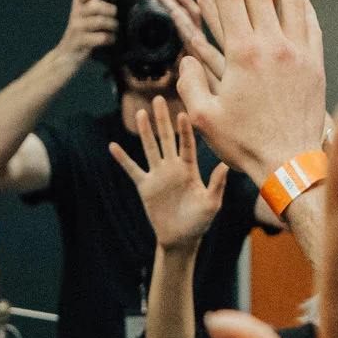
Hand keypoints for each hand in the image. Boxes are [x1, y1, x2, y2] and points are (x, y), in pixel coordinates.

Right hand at [58, 0, 119, 60]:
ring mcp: (76, 27)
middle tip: (116, 17)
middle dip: (111, 11)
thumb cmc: (84, 30)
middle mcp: (75, 13)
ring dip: (112, 25)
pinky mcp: (80, 41)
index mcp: (78, 2)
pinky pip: (100, 37)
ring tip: (115, 29)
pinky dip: (110, 38)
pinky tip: (112, 39)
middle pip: (96, 6)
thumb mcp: (89, 11)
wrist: (68, 54)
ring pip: (99, 21)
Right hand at [110, 98, 229, 251]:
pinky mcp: (145, 186)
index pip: (187, 144)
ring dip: (144, 131)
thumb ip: (216, 185)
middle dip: (162, 120)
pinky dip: (122, 159)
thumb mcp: (211, 204)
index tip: (183, 113)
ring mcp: (158, 175)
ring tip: (139, 113)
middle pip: (166, 138)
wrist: (181, 239)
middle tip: (158, 99)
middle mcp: (173, 167)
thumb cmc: (199, 222)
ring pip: (149, 148)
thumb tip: (225, 166)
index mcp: (190, 169)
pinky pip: (132, 169)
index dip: (185, 130)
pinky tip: (112, 147)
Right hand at [176, 0, 325, 185]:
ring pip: (292, 2)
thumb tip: (186, 61)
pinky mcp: (314, 65)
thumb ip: (189, 84)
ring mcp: (298, 53)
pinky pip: (311, 26)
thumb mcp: (203, 117)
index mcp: (243, 54)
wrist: (289, 162)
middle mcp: (273, 46)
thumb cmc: (245, 144)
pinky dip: (305, 7)